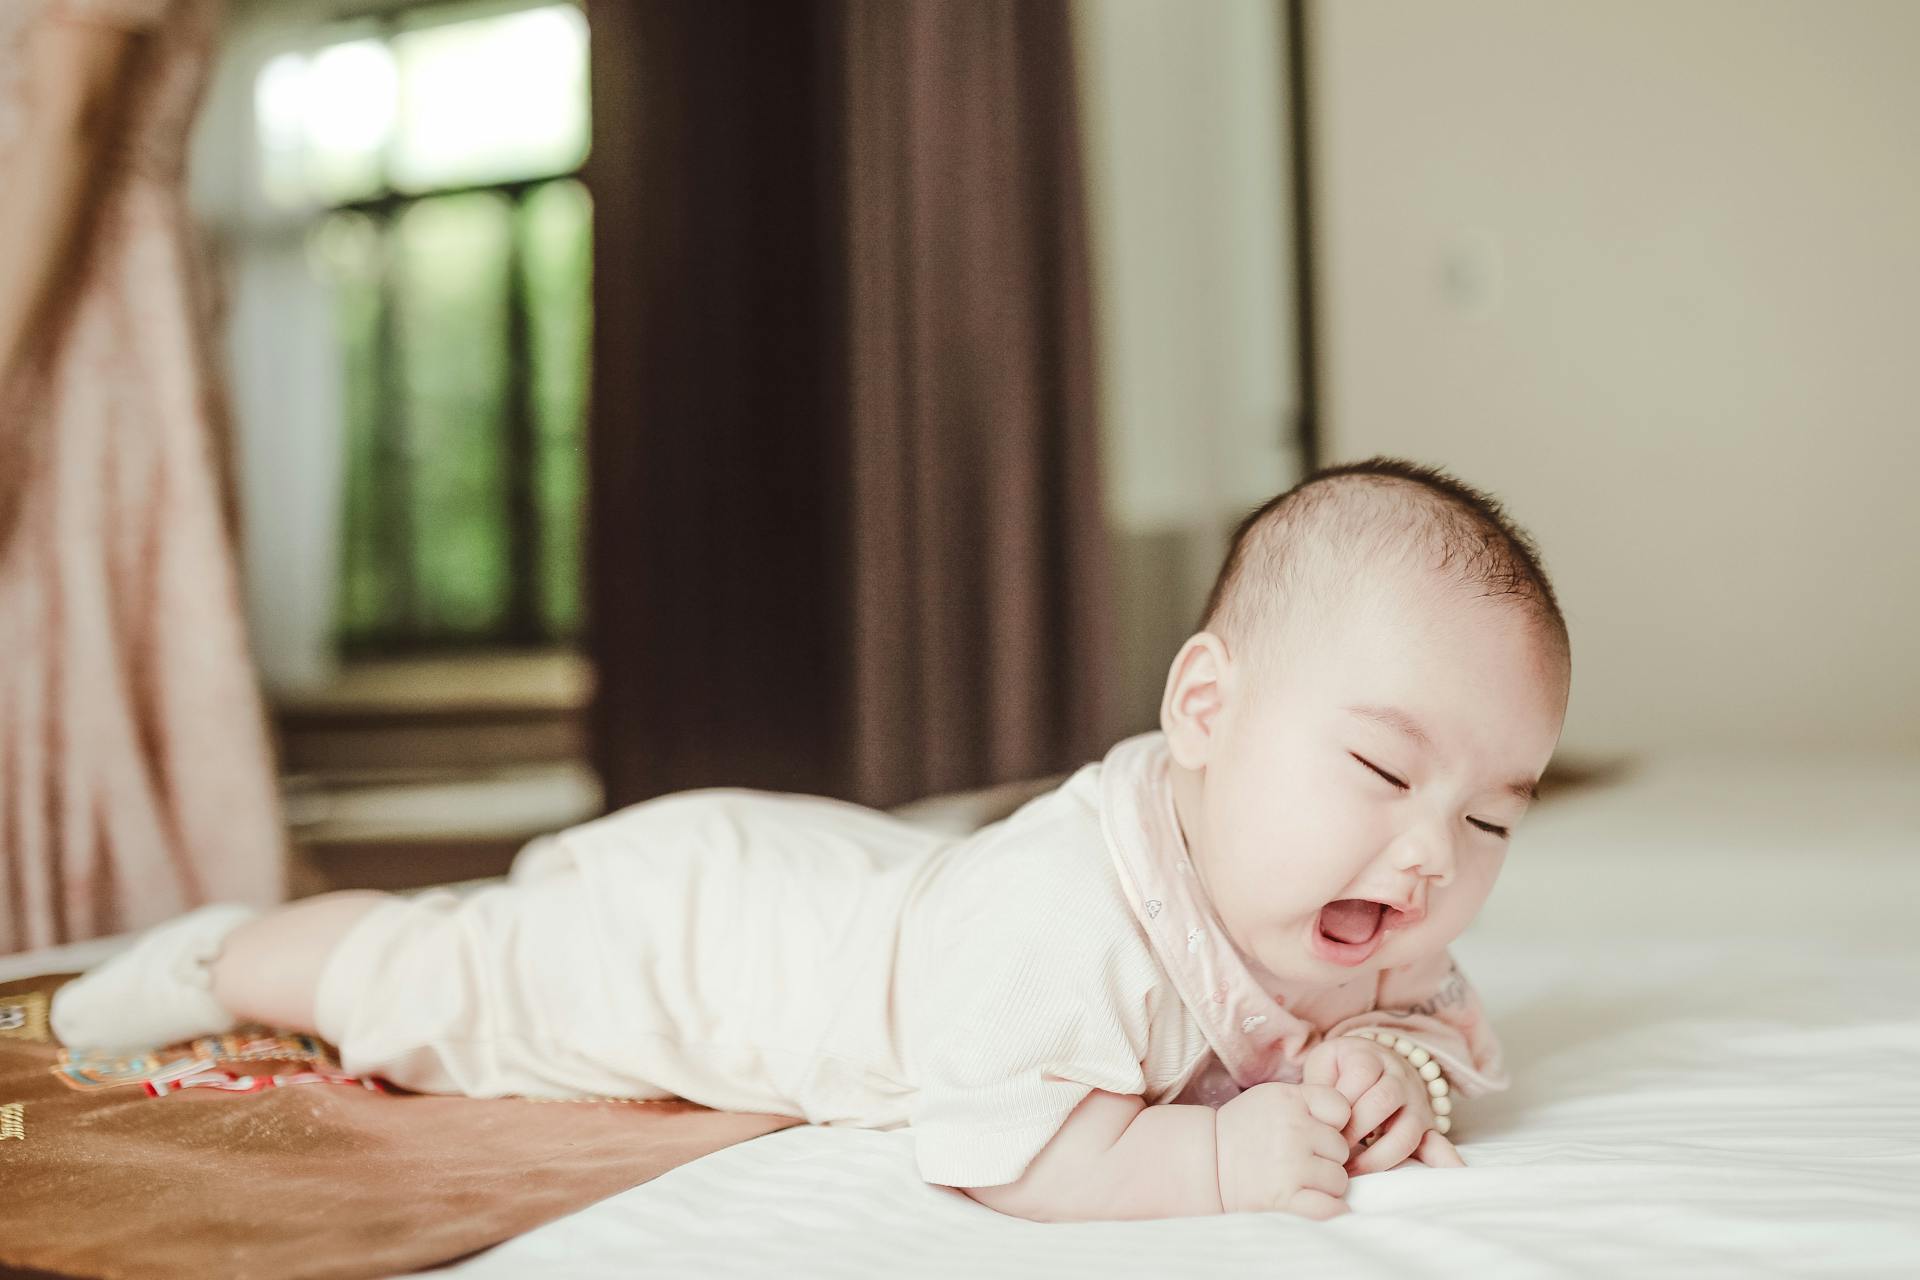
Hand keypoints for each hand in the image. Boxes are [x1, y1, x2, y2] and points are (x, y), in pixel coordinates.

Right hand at [1213, 1081, 1352, 1218]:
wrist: (1206, 1160)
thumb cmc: (1243, 1129)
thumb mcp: (1272, 1098)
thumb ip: (1308, 1102)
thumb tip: (1350, 1124)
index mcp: (1290, 1100)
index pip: (1341, 1109)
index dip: (1332, 1123)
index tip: (1315, 1131)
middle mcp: (1293, 1130)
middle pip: (1341, 1149)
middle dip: (1327, 1157)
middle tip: (1301, 1160)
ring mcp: (1291, 1166)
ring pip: (1339, 1180)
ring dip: (1325, 1185)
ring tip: (1299, 1180)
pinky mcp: (1285, 1198)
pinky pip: (1330, 1208)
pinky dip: (1330, 1210)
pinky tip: (1317, 1203)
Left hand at [1301, 1034, 1464, 1175]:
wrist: (1373, 1062)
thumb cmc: (1339, 1070)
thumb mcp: (1324, 1065)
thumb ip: (1319, 1087)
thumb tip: (1317, 1119)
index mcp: (1370, 1056)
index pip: (1361, 1074)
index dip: (1342, 1102)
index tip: (1323, 1125)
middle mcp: (1398, 1077)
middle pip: (1385, 1099)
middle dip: (1357, 1128)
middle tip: (1334, 1148)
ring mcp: (1415, 1102)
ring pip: (1407, 1129)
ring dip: (1380, 1155)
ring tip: (1354, 1171)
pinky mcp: (1426, 1126)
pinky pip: (1439, 1143)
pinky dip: (1446, 1160)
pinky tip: (1453, 1173)